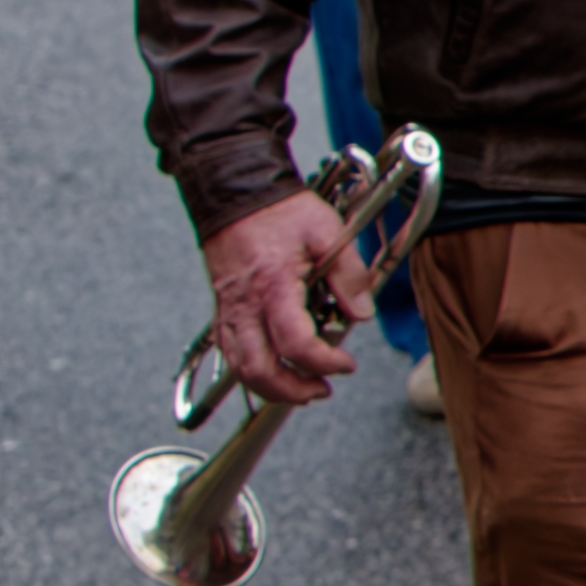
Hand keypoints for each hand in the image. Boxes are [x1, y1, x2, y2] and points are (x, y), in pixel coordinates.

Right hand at [196, 189, 364, 409]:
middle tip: (323, 389)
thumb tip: (362, 313)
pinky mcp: (223, 309)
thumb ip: (348, 275)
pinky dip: (252, 370)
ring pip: (239, 367)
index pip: (294, 342)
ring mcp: (229, 310)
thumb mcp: (328, 231)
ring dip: (271, 388)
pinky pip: (230, 351)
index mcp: (274, 287)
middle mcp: (245, 306)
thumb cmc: (282, 211)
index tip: (347, 364)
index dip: (323, 362)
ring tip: (304, 388)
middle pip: (258, 368)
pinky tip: (277, 369)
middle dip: (292, 390)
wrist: (237, 195)